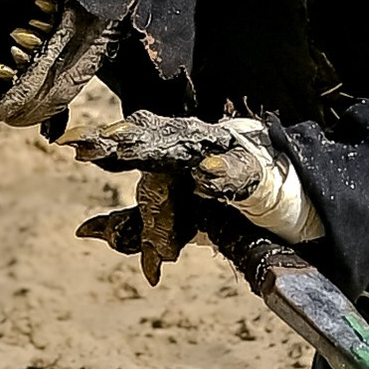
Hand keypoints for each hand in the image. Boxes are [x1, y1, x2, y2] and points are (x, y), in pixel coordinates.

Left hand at [74, 114, 321, 282]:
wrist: (302, 208)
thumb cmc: (236, 210)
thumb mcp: (181, 222)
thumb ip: (137, 227)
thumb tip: (82, 232)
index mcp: (178, 155)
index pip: (136, 142)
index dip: (104, 142)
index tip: (66, 143)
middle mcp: (201, 146)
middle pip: (158, 136)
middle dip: (125, 138)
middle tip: (91, 142)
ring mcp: (233, 154)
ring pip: (194, 142)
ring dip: (162, 144)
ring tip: (128, 144)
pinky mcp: (265, 175)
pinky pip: (244, 171)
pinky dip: (225, 173)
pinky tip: (205, 176)